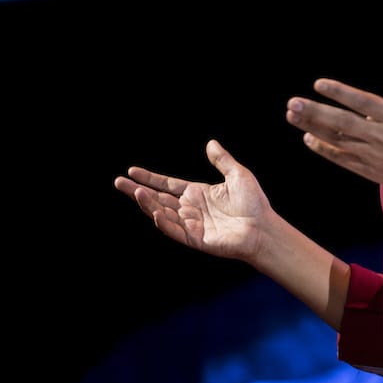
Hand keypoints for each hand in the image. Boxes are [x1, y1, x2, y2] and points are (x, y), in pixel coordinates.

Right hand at [114, 139, 271, 261]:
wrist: (263, 228)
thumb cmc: (254, 203)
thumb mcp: (238, 175)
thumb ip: (222, 160)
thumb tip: (210, 143)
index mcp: (198, 193)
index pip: (168, 185)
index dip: (150, 178)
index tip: (132, 171)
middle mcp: (191, 208)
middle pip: (158, 199)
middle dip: (138, 191)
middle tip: (118, 182)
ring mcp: (191, 224)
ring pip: (162, 213)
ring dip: (148, 204)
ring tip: (135, 192)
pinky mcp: (195, 239)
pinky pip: (174, 231)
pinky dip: (163, 222)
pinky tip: (155, 211)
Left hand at [285, 40, 382, 193]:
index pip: (362, 102)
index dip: (340, 93)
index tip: (319, 84)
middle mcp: (382, 136)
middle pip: (344, 123)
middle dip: (316, 113)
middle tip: (293, 103)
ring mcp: (374, 155)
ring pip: (338, 141)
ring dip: (313, 128)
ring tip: (292, 116)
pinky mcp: (370, 170)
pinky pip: (342, 159)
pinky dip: (324, 149)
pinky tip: (308, 137)